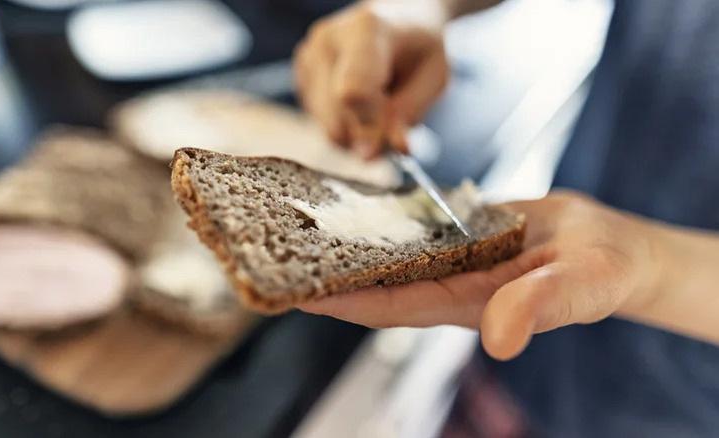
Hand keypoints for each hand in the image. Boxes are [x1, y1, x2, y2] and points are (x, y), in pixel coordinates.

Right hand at [294, 1, 451, 157]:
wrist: (395, 18)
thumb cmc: (419, 45)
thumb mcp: (434, 75)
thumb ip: (410, 111)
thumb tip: (395, 148)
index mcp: (366, 31)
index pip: (353, 92)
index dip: (366, 128)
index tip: (379, 152)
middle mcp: (327, 40)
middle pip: (335, 117)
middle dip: (365, 136)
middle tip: (390, 131)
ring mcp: (308, 56)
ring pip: (325, 125)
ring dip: (355, 132)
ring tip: (377, 108)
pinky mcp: (300, 74)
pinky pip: (319, 122)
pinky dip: (343, 124)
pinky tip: (359, 103)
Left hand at [298, 192, 665, 359]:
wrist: (606, 246)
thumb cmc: (599, 272)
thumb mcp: (578, 286)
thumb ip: (539, 306)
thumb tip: (499, 337)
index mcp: (461, 303)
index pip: (384, 306)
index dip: (336, 300)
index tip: (290, 289)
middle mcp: (442, 282)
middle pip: (370, 280)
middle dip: (323, 270)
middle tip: (272, 250)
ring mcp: (445, 257)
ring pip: (382, 251)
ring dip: (342, 240)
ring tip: (294, 218)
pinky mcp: (452, 232)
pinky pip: (406, 224)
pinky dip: (377, 214)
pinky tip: (347, 195)